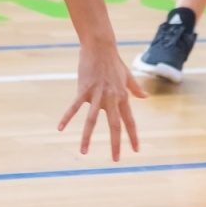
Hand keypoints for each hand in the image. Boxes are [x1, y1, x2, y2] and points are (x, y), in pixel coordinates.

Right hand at [57, 39, 144, 157]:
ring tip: (84, 153)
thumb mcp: (127, 75)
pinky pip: (74, 106)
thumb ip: (135, 88)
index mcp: (122, 97)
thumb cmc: (113, 61)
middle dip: (116, 143)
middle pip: (115, 125)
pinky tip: (60, 128)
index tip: (136, 150)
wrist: (100, 47)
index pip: (129, 120)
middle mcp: (111, 98)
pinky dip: (67, 117)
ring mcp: (97, 94)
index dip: (133, 136)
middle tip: (116, 159)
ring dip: (87, 137)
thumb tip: (145, 97)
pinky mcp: (84, 89)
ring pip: (92, 120)